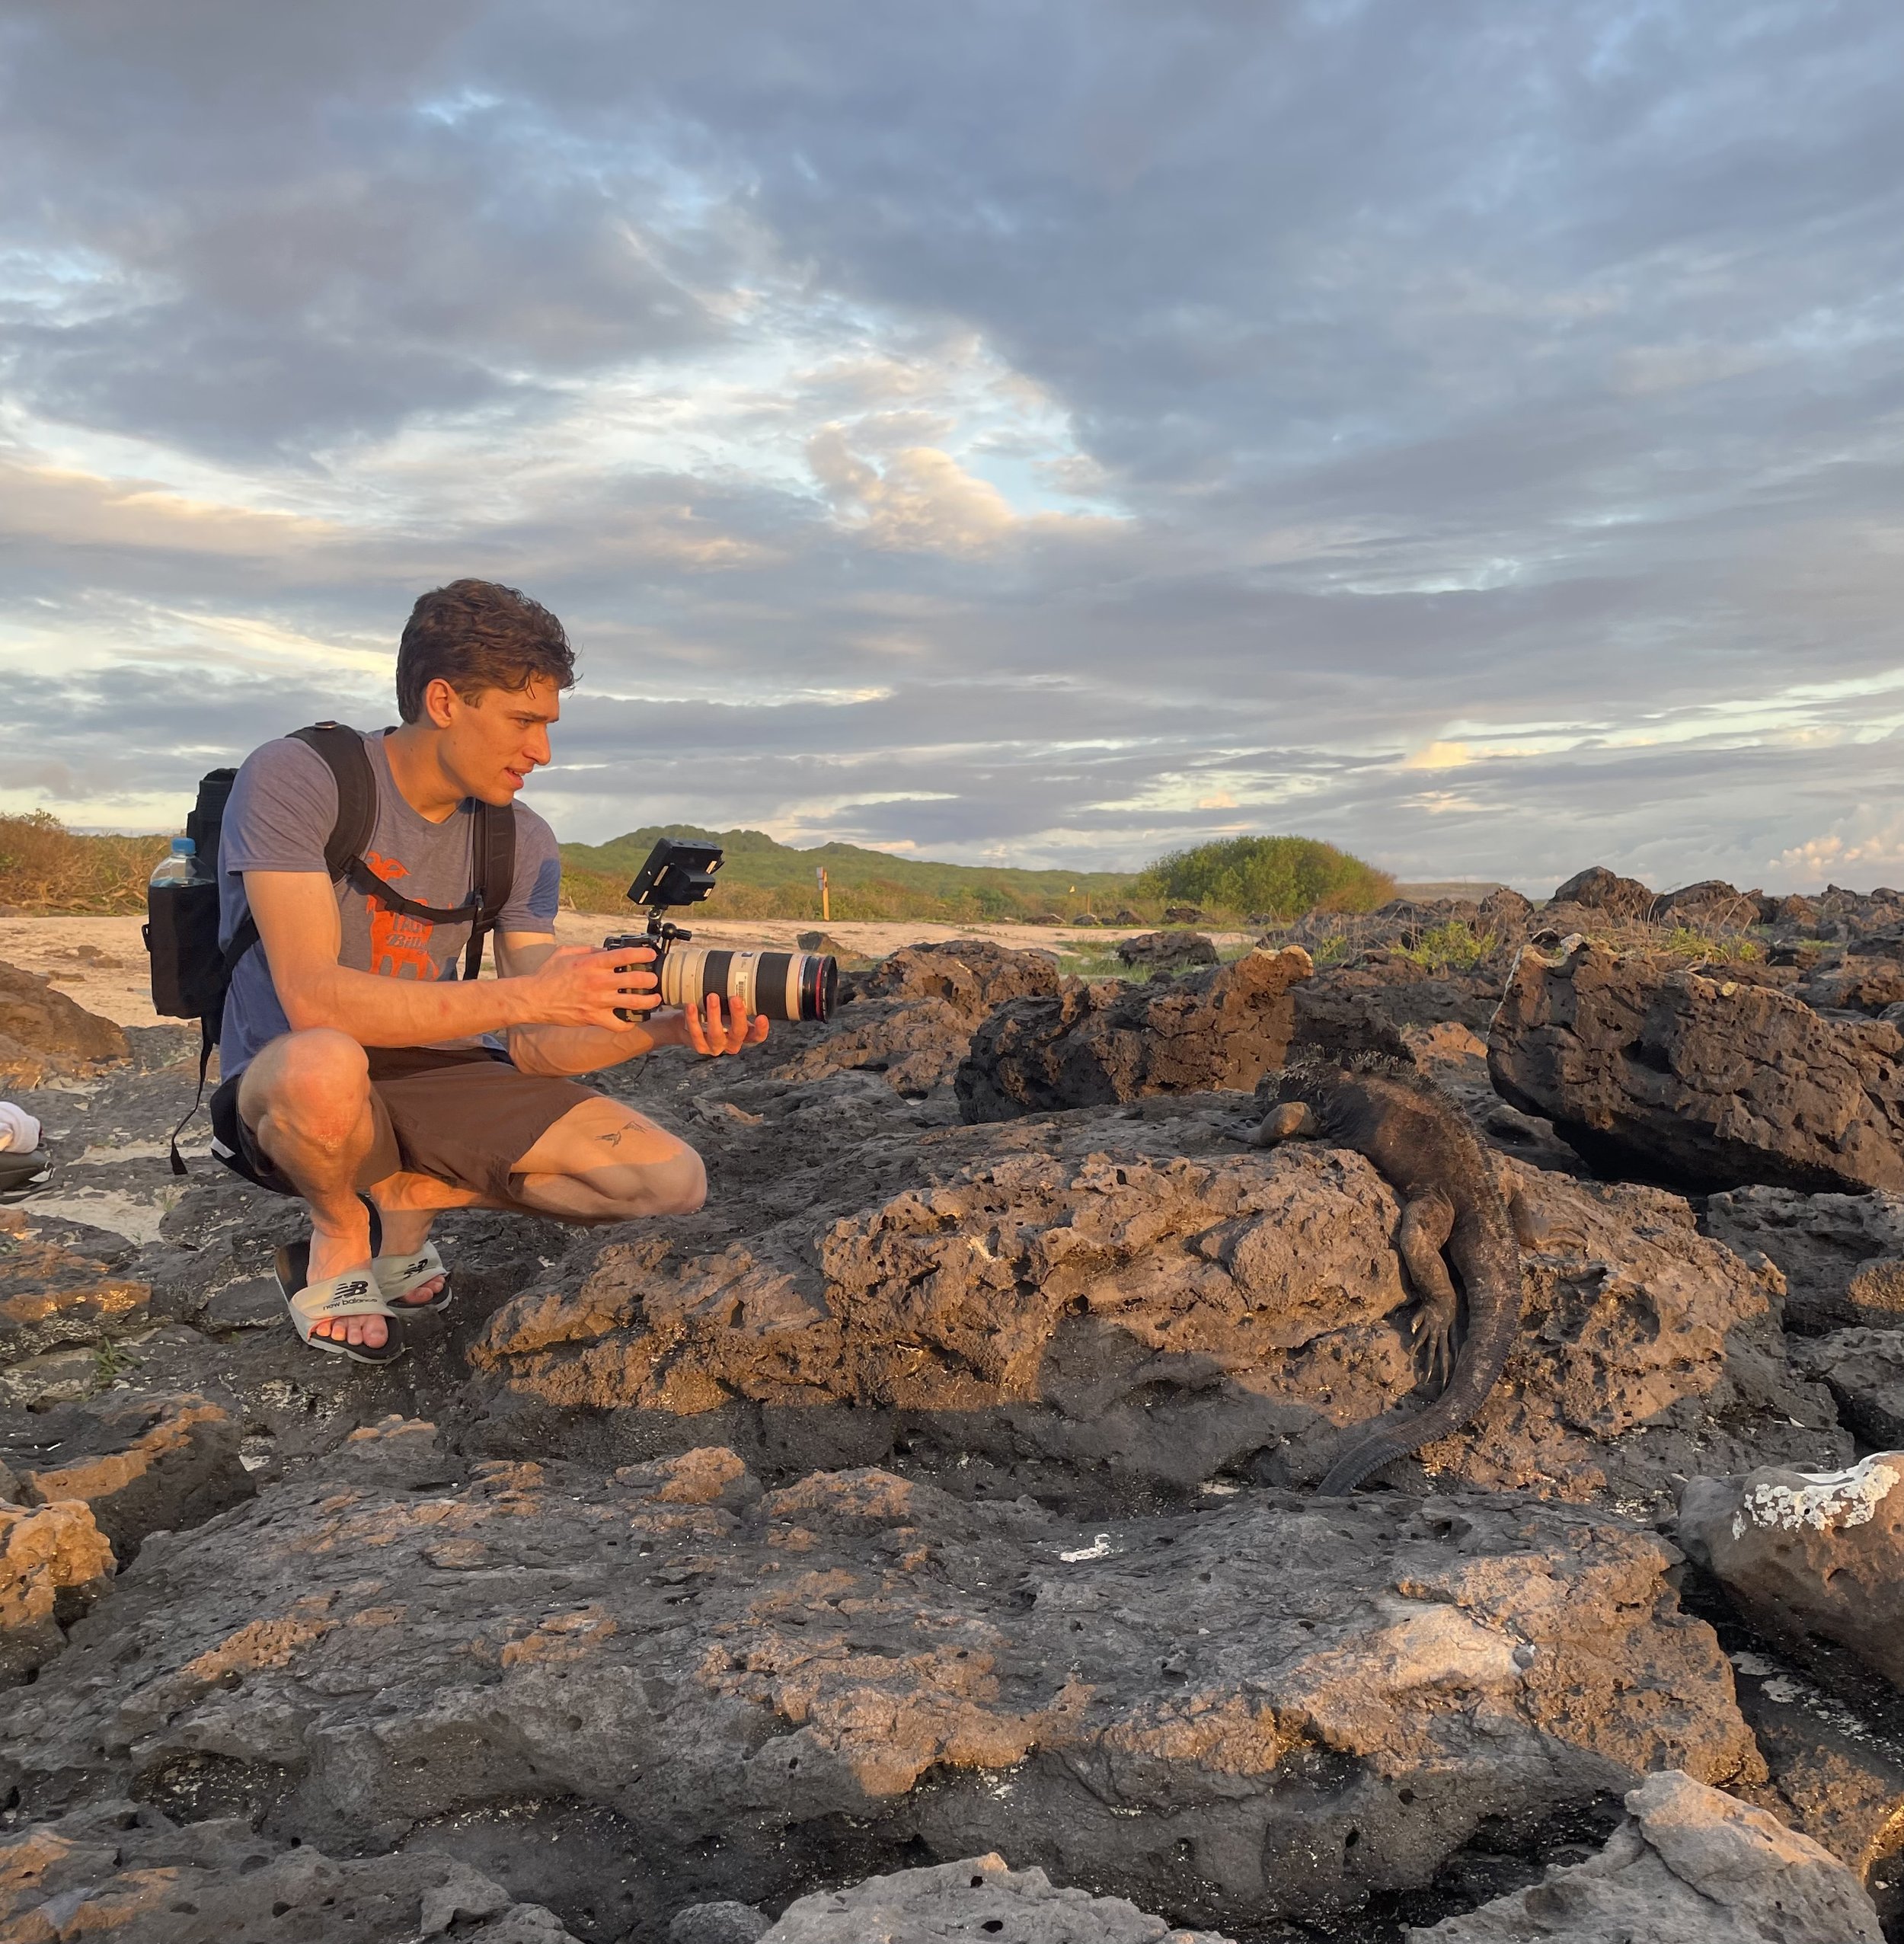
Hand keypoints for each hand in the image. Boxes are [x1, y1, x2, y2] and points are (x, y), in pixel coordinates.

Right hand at [524, 944, 657, 1030]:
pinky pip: (619, 1024)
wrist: (534, 998)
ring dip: (648, 1001)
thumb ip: (588, 949)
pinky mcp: (594, 1018)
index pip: (624, 956)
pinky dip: (629, 1023)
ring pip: (632, 1003)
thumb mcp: (566, 952)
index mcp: (591, 964)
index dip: (642, 955)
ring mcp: (597, 1002)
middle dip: (650, 979)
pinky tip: (633, 1019)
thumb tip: (606, 950)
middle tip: (653, 980)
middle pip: (635, 980)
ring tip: (654, 1000)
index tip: (651, 956)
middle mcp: (597, 982)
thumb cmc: (548, 975)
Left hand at [682, 992, 769, 1056]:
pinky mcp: (700, 1047)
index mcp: (744, 1035)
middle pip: (738, 1033)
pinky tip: (691, 1006)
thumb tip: (738, 971)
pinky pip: (696, 1035)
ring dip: (715, 1014)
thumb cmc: (713, 1014)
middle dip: (737, 1015)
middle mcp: (732, 1043)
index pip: (757, 1036)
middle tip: (735, 998)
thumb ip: (734, 999)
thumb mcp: (727, 1009)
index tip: (762, 1017)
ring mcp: (716, 1047)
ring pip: (716, 1034)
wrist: (688, 1028)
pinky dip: (693, 1020)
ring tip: (712, 996)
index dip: (761, 1029)